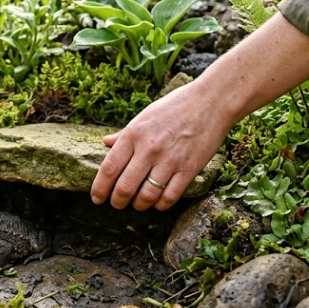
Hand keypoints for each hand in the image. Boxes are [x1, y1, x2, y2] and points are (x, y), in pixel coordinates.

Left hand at [90, 13, 308, 210]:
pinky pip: (169, 197)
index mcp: (134, 134)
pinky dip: (160, 205)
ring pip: (146, 196)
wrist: (211, 102)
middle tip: (116, 205)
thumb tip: (105, 143)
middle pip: (124, 187)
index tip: (96, 198)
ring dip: (139, 205)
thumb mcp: (145, 116)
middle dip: (117, 202)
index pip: (109, 168)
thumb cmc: (175, 106)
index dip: (99, 188)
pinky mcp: (189, 169)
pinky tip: (157, 203)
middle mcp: (148, 149)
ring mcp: (169, 160)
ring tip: (137, 204)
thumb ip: (124, 133)